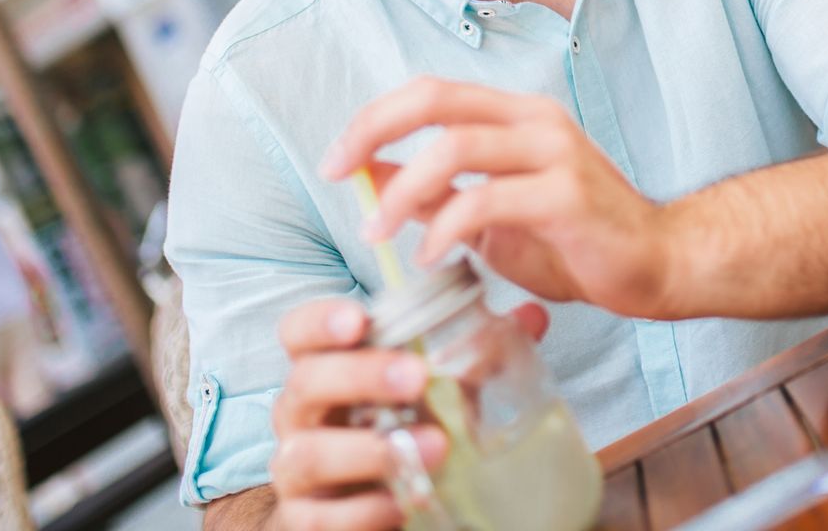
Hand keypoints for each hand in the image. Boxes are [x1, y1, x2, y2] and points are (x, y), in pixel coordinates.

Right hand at [266, 297, 548, 529]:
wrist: (368, 506)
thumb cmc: (401, 430)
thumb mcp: (437, 392)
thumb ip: (477, 356)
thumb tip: (531, 318)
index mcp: (326, 368)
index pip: (299, 332)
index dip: (319, 320)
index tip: (358, 319)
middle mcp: (302, 414)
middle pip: (306, 382)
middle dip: (360, 376)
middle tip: (416, 377)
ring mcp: (296, 469)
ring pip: (306, 453)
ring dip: (370, 450)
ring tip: (433, 446)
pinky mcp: (305, 519)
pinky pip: (320, 518)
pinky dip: (364, 511)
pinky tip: (403, 502)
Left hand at [321, 79, 676, 317]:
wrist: (660, 264)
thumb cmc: (578, 241)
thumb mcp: (494, 216)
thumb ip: (440, 194)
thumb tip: (376, 178)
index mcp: (517, 115)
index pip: (432, 92)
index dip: (375, 118)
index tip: (338, 160)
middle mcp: (535, 120)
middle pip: (436, 99)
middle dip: (374, 130)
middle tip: (338, 173)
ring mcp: (555, 152)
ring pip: (455, 146)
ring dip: (401, 189)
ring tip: (377, 231)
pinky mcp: (566, 195)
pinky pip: (486, 200)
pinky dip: (445, 228)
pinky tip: (430, 258)